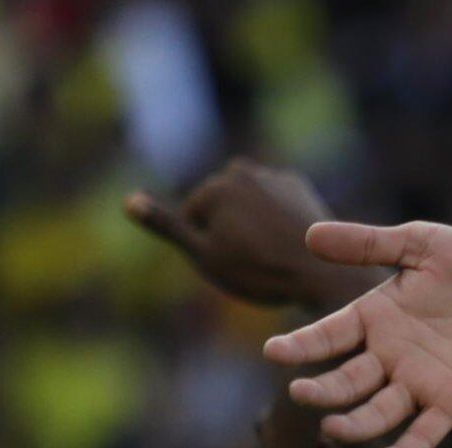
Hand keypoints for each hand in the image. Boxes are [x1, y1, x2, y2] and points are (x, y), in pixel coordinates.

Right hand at [125, 160, 372, 310]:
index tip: (237, 264)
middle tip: (256, 261)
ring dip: (252, 225)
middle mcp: (243, 170)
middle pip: (219, 207)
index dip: (209, 249)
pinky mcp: (298, 185)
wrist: (324, 274)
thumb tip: (126, 201)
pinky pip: (272, 205)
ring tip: (273, 253)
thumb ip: (166, 226)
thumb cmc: (261, 271)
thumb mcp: (204, 255)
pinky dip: (276, 220)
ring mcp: (273, 175)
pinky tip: (290, 241)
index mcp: (216, 186)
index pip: (193, 219)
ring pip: (246, 206)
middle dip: (229, 231)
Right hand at [266, 219, 451, 447]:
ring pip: (378, 411)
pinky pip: (425, 434)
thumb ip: (370, 244)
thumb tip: (310, 235)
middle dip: (323, 389)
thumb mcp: (422, 244)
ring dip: (356, 422)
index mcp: (377, 317)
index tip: (275, 351)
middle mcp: (391, 356)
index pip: (329, 335)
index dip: (303, 344)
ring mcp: (420, 383)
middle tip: (300, 392)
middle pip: (348, 380)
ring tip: (334, 428)